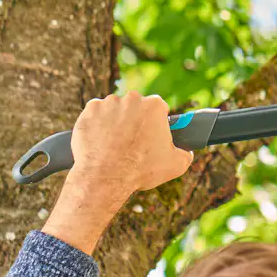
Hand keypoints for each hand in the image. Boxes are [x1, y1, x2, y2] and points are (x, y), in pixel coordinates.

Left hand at [69, 92, 193, 199]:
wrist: (105, 177)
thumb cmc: (140, 170)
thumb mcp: (175, 165)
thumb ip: (185, 154)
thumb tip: (187, 152)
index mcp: (154, 106)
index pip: (159, 108)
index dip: (156, 122)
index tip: (152, 134)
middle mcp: (132, 99)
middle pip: (136, 107)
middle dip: (135, 120)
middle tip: (132, 142)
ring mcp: (109, 103)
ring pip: (115, 110)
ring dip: (115, 122)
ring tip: (114, 144)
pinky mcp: (90, 111)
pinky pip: (95, 114)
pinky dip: (97, 124)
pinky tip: (100, 140)